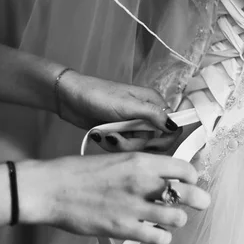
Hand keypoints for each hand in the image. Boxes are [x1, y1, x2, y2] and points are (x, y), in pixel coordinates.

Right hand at [17, 153, 209, 243]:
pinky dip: (162, 237)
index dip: (192, 176)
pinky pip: (158, 238)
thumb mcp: (115, 160)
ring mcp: (134, 207)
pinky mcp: (123, 228)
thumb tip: (162, 174)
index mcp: (140, 161)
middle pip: (189, 193)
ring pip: (178, 218)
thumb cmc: (78, 173)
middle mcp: (142, 182)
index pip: (185, 168)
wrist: (51, 189)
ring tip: (168, 219)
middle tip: (199, 203)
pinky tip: (155, 233)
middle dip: (199, 200)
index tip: (190, 181)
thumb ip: (141, 167)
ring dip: (177, 219)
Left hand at [58, 71, 181, 151]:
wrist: (69, 98)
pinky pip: (124, 148)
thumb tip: (175, 126)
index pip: (172, 127)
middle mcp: (146, 115)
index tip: (149, 144)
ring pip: (138, 148)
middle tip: (118, 139)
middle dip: (136, 145)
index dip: (164, 139)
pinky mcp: (120, 134)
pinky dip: (112, 145)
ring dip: (121, 145)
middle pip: (155, 142)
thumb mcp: (127, 105)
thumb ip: (153, 115)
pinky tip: (102, 136)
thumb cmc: (97, 95)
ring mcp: (132, 125)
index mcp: (153, 103)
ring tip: (106, 135)